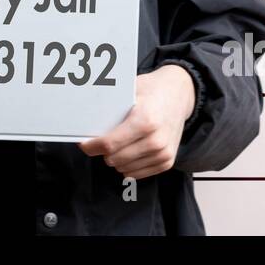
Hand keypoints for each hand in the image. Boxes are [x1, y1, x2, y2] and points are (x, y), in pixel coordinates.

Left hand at [77, 65, 195, 179]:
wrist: (180, 94)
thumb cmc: (151, 91)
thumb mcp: (130, 91)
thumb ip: (110, 107)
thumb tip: (84, 121)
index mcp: (145, 121)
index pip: (110, 144)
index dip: (92, 146)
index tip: (84, 144)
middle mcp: (156, 140)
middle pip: (114, 159)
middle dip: (103, 151)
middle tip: (103, 139)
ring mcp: (163, 153)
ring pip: (124, 169)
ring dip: (116, 158)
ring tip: (119, 142)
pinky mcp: (167, 162)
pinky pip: (136, 174)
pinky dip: (128, 164)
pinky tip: (129, 150)